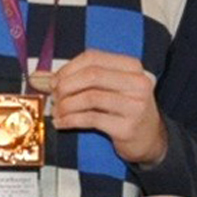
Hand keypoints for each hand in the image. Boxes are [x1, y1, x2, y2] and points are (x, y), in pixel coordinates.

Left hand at [50, 49, 166, 164]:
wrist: (149, 138)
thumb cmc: (123, 108)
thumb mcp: (112, 86)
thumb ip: (86, 77)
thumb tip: (47, 77)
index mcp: (132, 67)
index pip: (93, 58)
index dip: (67, 68)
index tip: (54, 81)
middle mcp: (138, 83)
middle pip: (91, 75)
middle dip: (65, 86)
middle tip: (54, 96)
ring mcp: (135, 106)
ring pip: (89, 97)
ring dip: (65, 105)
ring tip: (57, 111)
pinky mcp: (127, 127)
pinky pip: (90, 119)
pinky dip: (69, 120)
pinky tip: (61, 123)